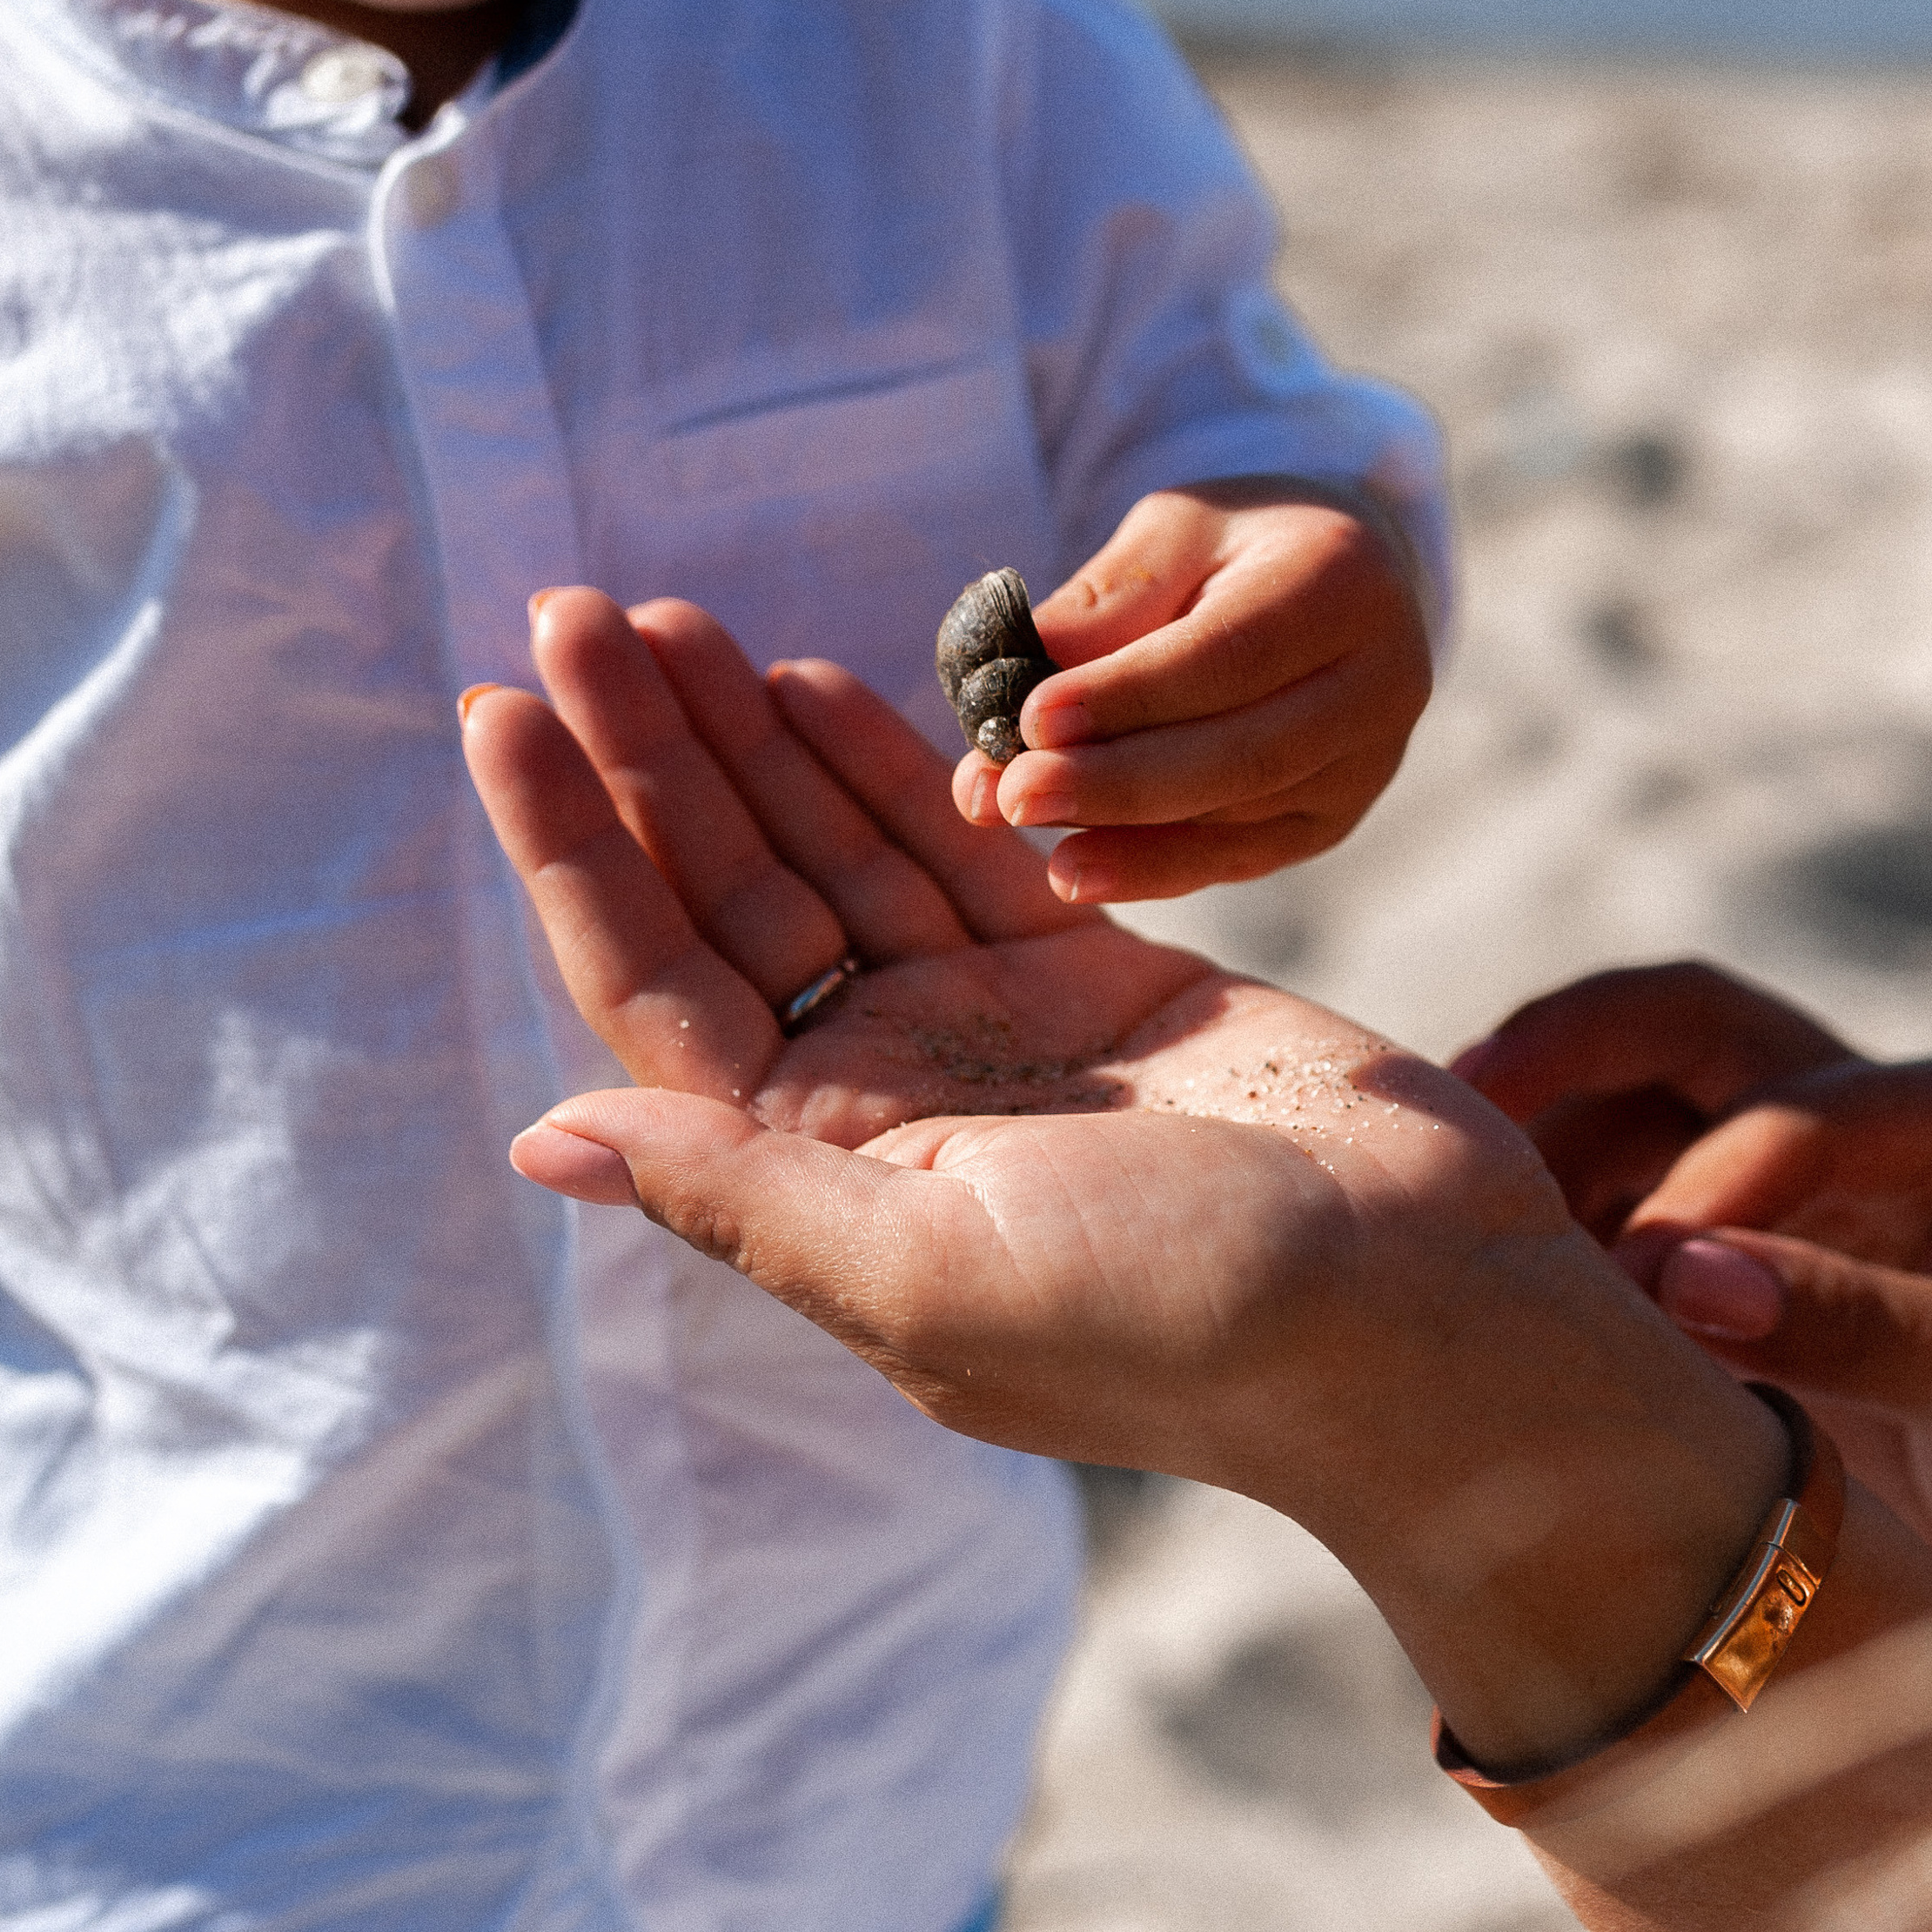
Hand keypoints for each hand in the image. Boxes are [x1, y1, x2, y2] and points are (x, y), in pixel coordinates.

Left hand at [462, 595, 1781, 1772]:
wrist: (1430, 1316)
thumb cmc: (1185, 1321)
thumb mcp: (930, 1276)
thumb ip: (738, 1195)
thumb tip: (540, 1139)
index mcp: (821, 1180)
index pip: (654, 987)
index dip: (571, 850)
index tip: (501, 711)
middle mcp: (884, 1104)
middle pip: (728, 899)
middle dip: (648, 758)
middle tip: (573, 610)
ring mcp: (989, 1036)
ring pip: (833, 858)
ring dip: (750, 740)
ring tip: (667, 619)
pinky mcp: (1095, 980)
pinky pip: (958, 851)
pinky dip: (885, 766)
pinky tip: (814, 677)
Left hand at [950, 476, 1431, 901]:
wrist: (1333, 582)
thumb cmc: (1236, 546)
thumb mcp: (1175, 530)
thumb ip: (1109, 598)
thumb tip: (1012, 675)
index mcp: (1345, 582)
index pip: (1232, 656)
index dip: (1130, 695)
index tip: (1033, 717)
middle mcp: (1380, 682)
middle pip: (1242, 754)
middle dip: (1116, 780)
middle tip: (1011, 792)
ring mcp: (1366, 764)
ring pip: (1236, 816)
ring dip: (1117, 825)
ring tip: (1011, 811)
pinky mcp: (1334, 819)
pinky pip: (1238, 858)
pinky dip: (1151, 868)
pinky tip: (1076, 868)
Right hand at [1457, 961, 1931, 1589]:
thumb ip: (1866, 1324)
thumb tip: (1681, 1279)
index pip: (1799, 1109)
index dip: (1707, 1191)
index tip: (1637, 1289)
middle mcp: (1876, 1125)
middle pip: (1691, 1032)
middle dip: (1570, 1051)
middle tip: (1465, 1101)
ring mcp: (1800, 1194)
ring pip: (1638, 1114)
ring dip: (1548, 1149)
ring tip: (1463, 1219)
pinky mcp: (1739, 1272)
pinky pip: (1624, 1209)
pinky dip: (1557, 1231)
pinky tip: (1496, 1282)